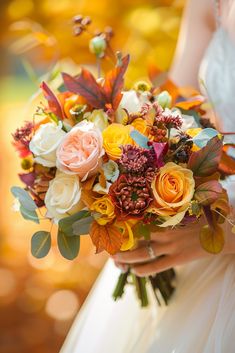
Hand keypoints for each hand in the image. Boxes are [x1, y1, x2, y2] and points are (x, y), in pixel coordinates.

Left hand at [112, 219, 234, 276]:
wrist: (223, 231)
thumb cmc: (202, 217)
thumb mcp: (184, 209)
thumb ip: (166, 210)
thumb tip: (150, 207)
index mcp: (165, 216)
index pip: (138, 221)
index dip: (123, 225)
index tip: (111, 227)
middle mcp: (164, 230)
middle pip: (136, 238)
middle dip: (122, 243)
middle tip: (110, 248)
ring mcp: (171, 245)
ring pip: (142, 253)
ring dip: (127, 258)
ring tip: (116, 261)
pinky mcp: (178, 258)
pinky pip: (156, 266)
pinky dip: (143, 270)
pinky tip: (134, 272)